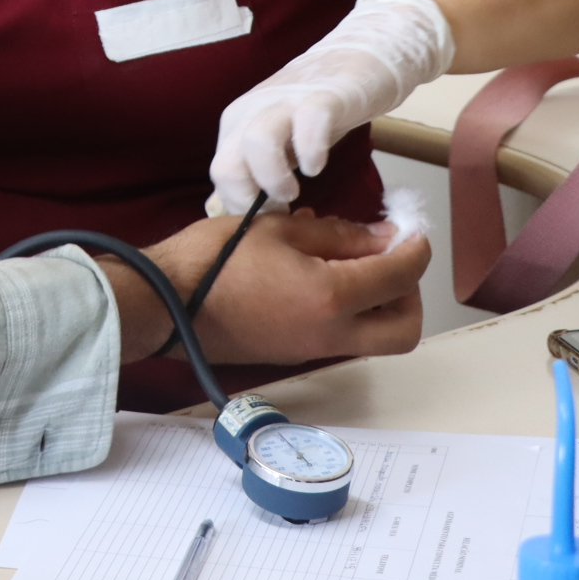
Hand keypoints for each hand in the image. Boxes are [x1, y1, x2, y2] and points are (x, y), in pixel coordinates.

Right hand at [102, 210, 429, 364]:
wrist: (164, 303)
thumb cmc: (213, 259)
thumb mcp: (278, 228)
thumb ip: (338, 234)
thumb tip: (382, 237)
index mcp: (332, 297)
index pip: (402, 274)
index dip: (414, 245)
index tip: (407, 225)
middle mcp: (332, 334)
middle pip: (404, 327)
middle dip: (410, 291)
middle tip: (391, 255)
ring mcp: (313, 350)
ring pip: (377, 338)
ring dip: (382, 303)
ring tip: (354, 262)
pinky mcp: (294, 353)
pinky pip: (344, 337)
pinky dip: (351, 310)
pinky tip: (322, 275)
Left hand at [210, 0, 453, 208]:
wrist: (358, 58)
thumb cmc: (314, 109)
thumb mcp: (277, 144)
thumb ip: (251, 173)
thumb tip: (220, 208)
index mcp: (236, 127)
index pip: (220, 178)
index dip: (241, 208)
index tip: (269, 221)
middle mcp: (251, 113)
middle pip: (225, 164)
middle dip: (247, 199)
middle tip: (279, 211)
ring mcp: (286, 102)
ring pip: (257, 143)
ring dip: (273, 178)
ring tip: (295, 192)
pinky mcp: (323, 97)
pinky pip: (308, 123)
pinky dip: (310, 150)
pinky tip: (318, 166)